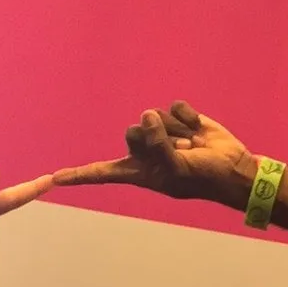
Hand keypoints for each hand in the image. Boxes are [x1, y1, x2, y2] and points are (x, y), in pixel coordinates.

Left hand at [52, 103, 255, 207]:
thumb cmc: (205, 177)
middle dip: (156, 139)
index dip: (78, 176)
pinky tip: (198, 129)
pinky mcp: (178, 118)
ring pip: (154, 116)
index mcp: (140, 172)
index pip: (102, 173)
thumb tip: (148, 114)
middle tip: (179, 151)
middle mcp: (145, 152)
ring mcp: (161, 134)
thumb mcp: (177, 170)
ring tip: (191, 144)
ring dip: (174, 130)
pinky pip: (174, 106)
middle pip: (132, 132)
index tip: (52, 180)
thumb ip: (158, 145)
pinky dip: (189, 116)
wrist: (235, 168)